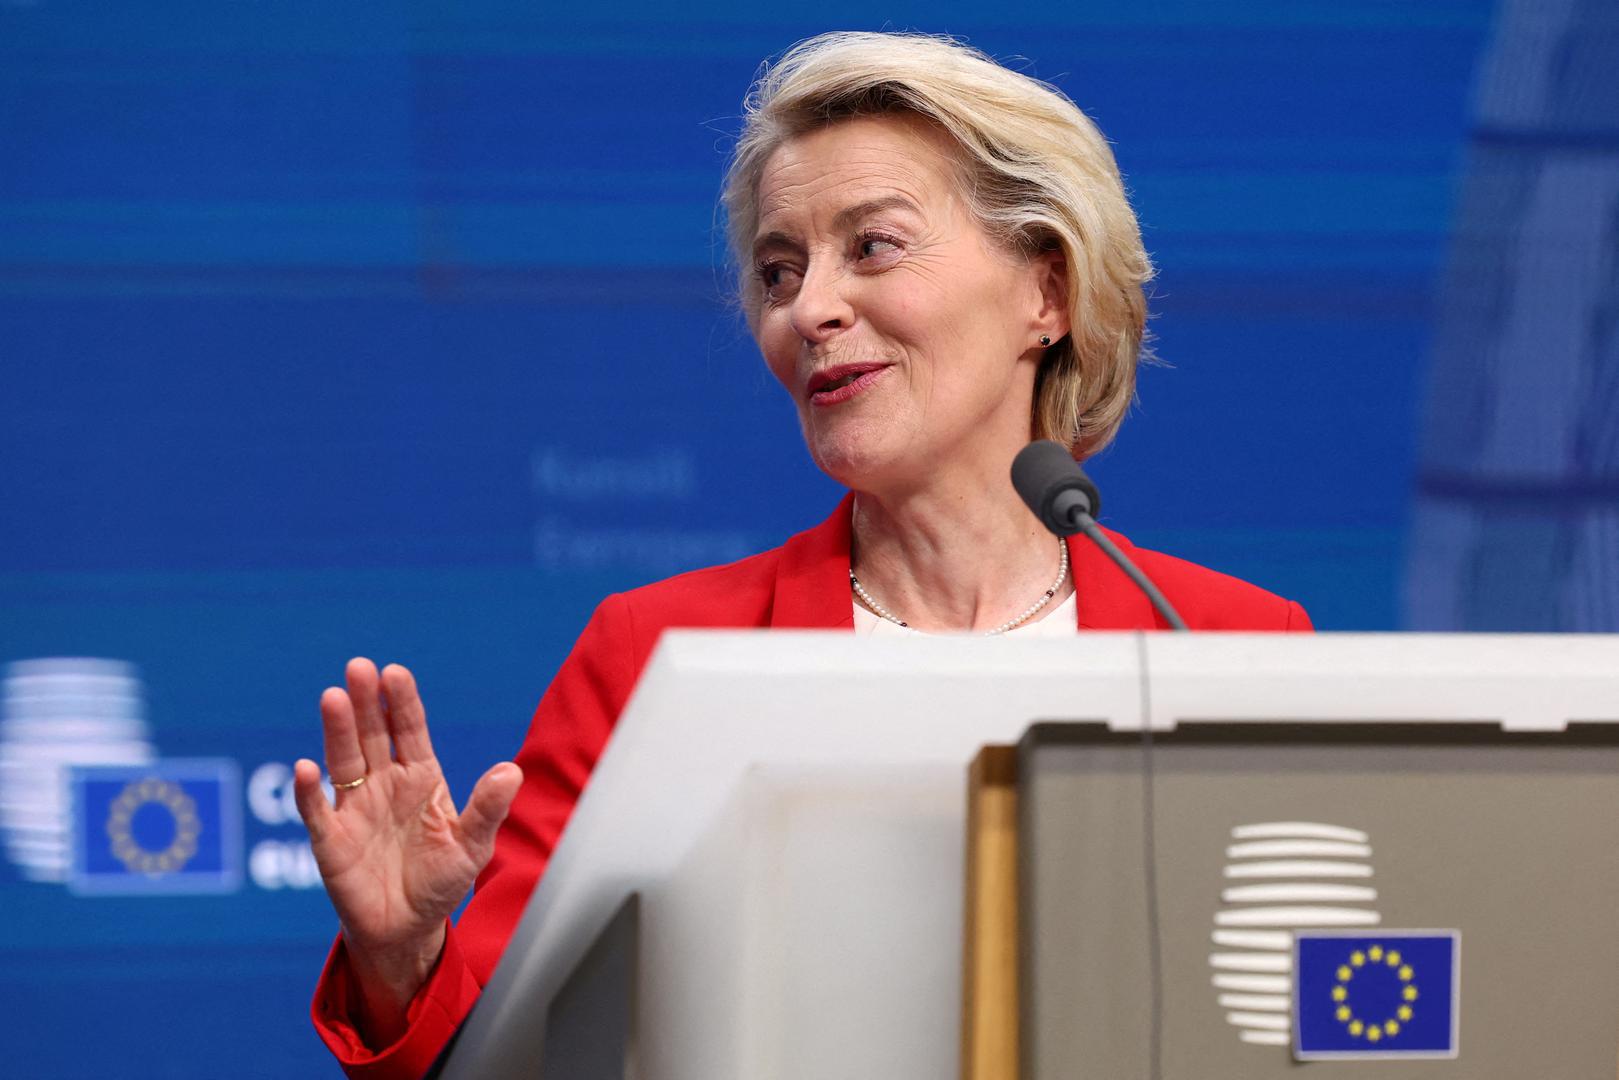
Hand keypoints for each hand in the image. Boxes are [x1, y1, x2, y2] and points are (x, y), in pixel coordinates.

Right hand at [293, 658, 521, 1041]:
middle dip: (367, 702)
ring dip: (338, 731)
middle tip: (358, 667)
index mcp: (421, 778)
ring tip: (333, 697)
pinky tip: (305, 769)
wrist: (407, 928)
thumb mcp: (473, 846)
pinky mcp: (332, 841)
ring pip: (343, 761)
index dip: (403, 702)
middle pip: (373, 735)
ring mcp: (355, 809)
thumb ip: (488, 809)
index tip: (396, 672)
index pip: (410, 730)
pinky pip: (317, 811)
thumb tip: (511, 771)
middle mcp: (385, 784)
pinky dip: (308, 792)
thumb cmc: (442, 880)